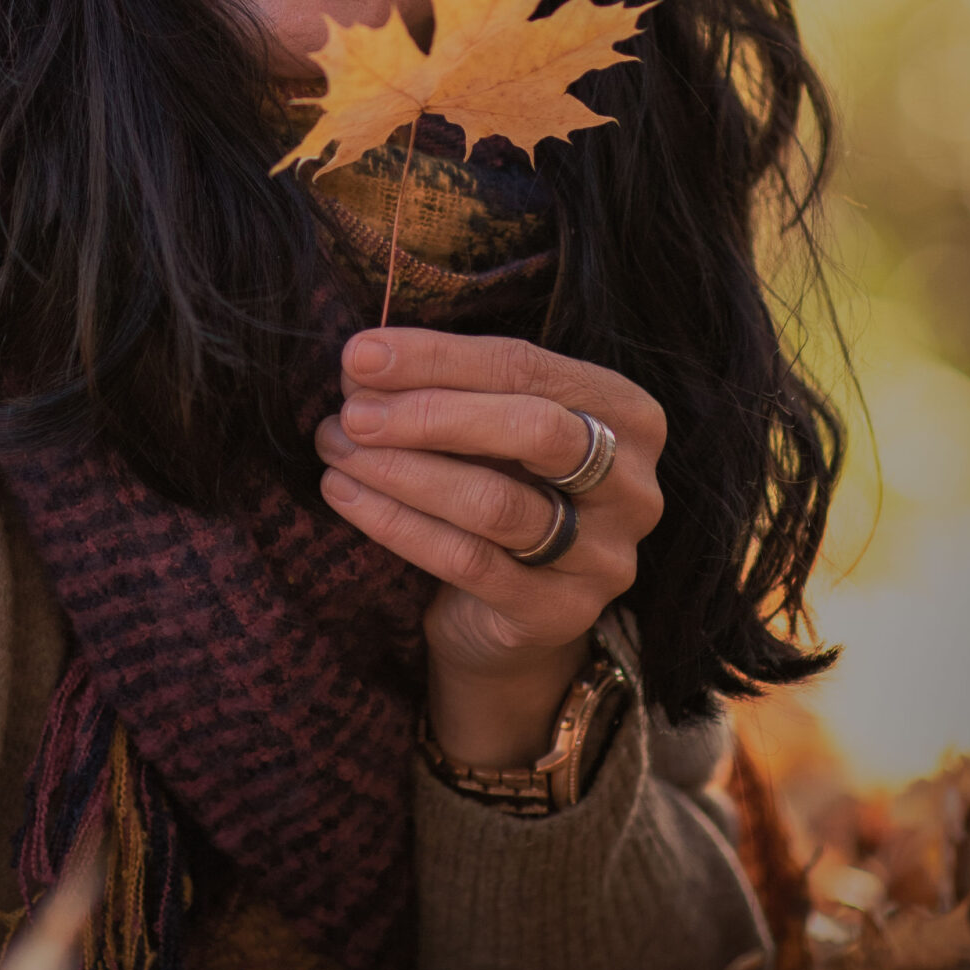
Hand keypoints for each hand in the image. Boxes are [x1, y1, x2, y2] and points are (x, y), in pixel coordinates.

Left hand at [315, 328, 664, 769]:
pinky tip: (346, 494)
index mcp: (626, 413)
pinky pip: (468, 562)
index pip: (529, 366)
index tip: (360, 354)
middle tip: (353, 412)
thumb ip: (443, 390)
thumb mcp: (485, 429)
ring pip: (496, 502)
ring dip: (403, 471)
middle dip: (431, 415)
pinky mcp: (559, 613)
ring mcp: (604, 556)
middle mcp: (632, 486)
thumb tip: (362, 366)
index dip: (438, 357)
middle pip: (535, 431)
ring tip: (336, 449)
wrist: (507, 616)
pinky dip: (397, 524)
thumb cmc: (498, 488)